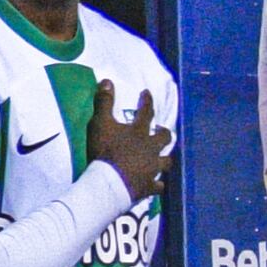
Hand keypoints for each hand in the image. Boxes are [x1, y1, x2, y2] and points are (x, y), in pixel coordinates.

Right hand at [86, 71, 176, 201]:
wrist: (109, 182)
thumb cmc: (104, 151)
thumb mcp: (100, 123)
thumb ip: (104, 103)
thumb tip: (107, 81)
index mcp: (139, 132)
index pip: (146, 112)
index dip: (147, 102)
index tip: (147, 93)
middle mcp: (150, 148)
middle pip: (164, 139)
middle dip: (163, 134)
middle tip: (160, 132)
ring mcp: (152, 168)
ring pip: (166, 162)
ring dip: (164, 159)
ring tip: (161, 159)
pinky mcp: (149, 186)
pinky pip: (158, 185)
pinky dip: (157, 184)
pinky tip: (156, 184)